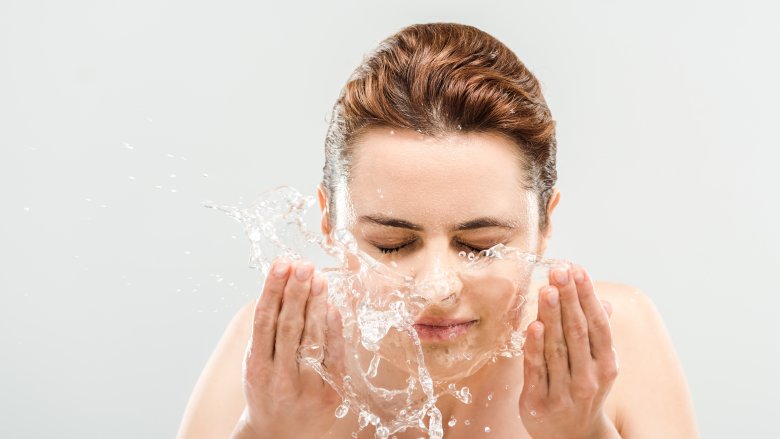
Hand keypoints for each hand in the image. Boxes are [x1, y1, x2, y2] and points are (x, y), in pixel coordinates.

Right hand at [232, 258, 344, 438]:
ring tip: (319, 278)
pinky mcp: (330, 393)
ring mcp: (306, 387)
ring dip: (316, 305)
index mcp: (256, 368)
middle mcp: (280, 378)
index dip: (273, 290)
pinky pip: (334, 356)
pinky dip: (333, 330)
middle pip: (288, 327)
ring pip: (312, 338)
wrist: (281, 435)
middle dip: (296, 292)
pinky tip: (332, 307)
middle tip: (303, 265)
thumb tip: (283, 286)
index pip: (264, 321)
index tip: (281, 264)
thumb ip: (267, 330)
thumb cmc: (267, 389)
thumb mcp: (256, 362)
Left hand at [519, 264, 620, 438]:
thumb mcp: (597, 363)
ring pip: (557, 348)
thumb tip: (602, 299)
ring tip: (547, 289)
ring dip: (552, 316)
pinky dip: (535, 348)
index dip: (587, 295)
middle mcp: (589, 378)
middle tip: (560, 270)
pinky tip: (533, 325)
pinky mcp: (539, 402)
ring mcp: (564, 392)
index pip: (597, 324)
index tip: (577, 269)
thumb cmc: (581, 389)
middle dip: (568, 298)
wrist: (572, 438)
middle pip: (577, 331)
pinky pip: (536, 370)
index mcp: (606, 364)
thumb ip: (595, 331)